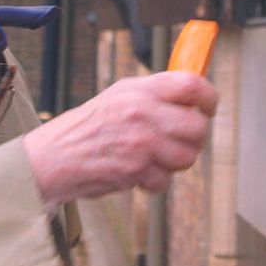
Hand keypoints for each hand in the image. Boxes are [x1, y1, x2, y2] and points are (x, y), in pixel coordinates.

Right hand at [23, 72, 218, 207]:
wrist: (56, 155)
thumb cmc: (92, 125)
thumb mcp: (122, 95)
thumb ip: (157, 94)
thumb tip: (194, 97)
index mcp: (142, 89)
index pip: (192, 85)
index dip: (209, 97)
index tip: (208, 108)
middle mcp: (144, 112)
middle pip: (198, 127)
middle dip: (195, 138)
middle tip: (181, 139)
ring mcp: (141, 142)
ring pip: (187, 157)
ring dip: (176, 161)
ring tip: (156, 156)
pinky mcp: (136, 170)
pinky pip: (165, 180)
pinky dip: (155, 180)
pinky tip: (139, 170)